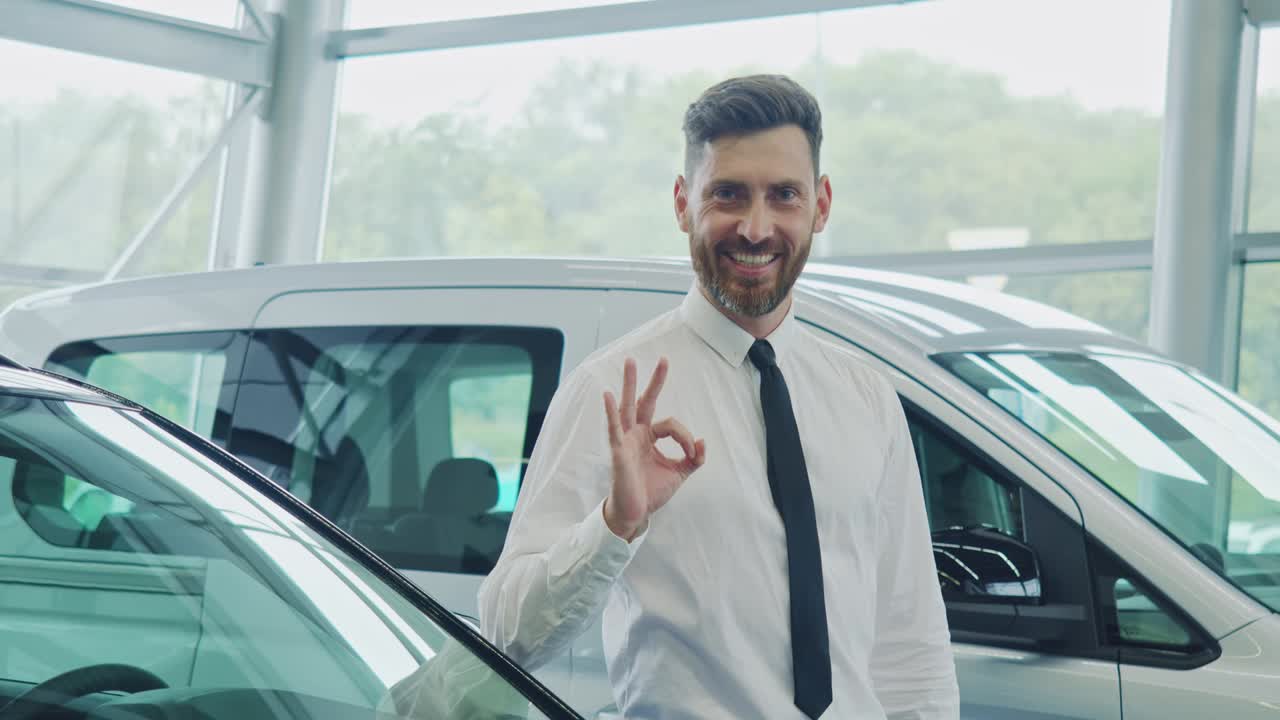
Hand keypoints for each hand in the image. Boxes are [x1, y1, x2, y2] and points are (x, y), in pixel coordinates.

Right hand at [602, 357, 705, 540]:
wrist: (636, 513)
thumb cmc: (652, 492)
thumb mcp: (679, 473)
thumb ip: (694, 458)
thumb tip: (703, 441)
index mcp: (650, 437)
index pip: (671, 425)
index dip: (686, 437)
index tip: (693, 452)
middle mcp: (636, 434)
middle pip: (645, 401)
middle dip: (654, 381)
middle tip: (663, 359)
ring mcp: (625, 440)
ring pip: (627, 407)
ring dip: (630, 384)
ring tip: (630, 362)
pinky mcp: (618, 451)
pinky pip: (614, 428)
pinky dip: (611, 412)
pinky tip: (608, 395)